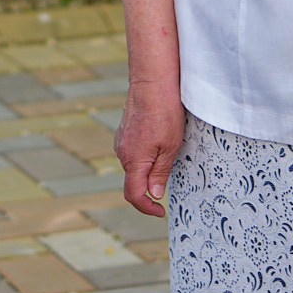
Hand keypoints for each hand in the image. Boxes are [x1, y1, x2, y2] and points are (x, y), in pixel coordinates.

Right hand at [115, 79, 185, 217]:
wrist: (151, 81)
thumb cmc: (164, 112)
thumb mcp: (170, 147)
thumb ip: (160, 173)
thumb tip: (153, 194)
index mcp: (134, 160)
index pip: (134, 195)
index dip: (147, 208)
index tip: (160, 210)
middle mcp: (122, 153)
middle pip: (134, 181)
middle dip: (151, 186)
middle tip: (172, 176)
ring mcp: (121, 141)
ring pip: (135, 165)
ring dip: (149, 167)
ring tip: (169, 151)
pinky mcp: (124, 132)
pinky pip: (133, 151)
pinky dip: (145, 154)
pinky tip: (159, 140)